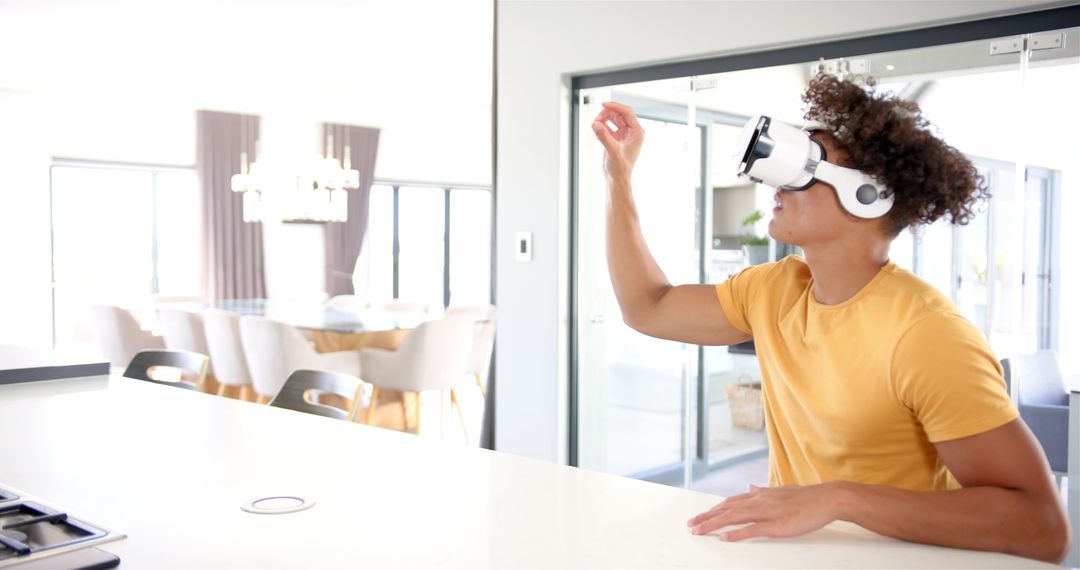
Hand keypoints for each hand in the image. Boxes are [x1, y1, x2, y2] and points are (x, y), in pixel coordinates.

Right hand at [591, 101, 644, 183]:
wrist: (617, 178)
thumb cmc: (621, 168)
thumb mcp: (613, 151)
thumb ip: (604, 136)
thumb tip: (596, 124)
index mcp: (637, 133)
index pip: (627, 113)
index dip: (616, 107)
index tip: (604, 105)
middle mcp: (631, 132)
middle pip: (619, 114)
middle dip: (607, 114)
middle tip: (597, 119)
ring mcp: (623, 135)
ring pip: (613, 119)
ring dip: (604, 119)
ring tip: (595, 124)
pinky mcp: (615, 139)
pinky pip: (608, 126)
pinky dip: (602, 126)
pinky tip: (597, 129)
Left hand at [686, 483, 844, 540]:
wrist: (827, 498)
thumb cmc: (806, 497)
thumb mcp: (780, 491)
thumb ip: (762, 490)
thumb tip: (749, 486)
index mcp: (760, 495)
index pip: (730, 502)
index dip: (713, 509)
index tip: (699, 516)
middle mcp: (759, 501)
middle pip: (726, 509)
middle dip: (706, 517)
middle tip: (690, 525)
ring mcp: (767, 512)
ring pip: (733, 517)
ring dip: (713, 524)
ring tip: (698, 530)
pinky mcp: (777, 525)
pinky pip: (752, 529)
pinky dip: (736, 534)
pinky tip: (723, 538)